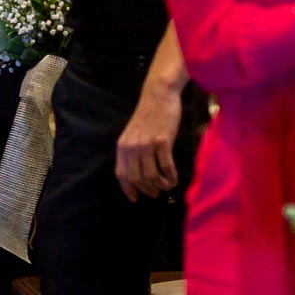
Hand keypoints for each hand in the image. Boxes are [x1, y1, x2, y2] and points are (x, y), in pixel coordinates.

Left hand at [114, 86, 182, 201]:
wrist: (158, 96)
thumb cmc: (148, 116)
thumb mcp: (133, 134)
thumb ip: (132, 151)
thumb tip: (137, 175)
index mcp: (122, 145)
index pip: (121, 175)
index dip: (128, 189)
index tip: (135, 198)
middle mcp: (132, 146)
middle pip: (137, 179)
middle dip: (147, 190)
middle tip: (156, 193)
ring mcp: (147, 144)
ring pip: (151, 176)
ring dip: (160, 186)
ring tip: (166, 186)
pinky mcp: (162, 141)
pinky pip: (166, 167)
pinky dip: (171, 178)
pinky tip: (174, 179)